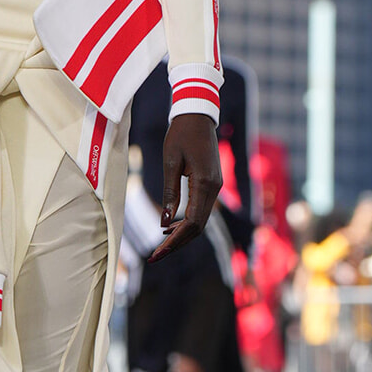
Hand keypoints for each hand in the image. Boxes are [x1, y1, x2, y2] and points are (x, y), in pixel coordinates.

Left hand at [148, 114, 222, 262]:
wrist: (198, 115)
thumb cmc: (180, 134)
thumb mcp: (170, 162)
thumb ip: (169, 193)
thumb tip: (164, 222)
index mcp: (204, 183)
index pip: (192, 222)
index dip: (175, 240)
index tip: (158, 252)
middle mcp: (215, 188)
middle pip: (198, 227)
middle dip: (177, 243)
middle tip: (155, 256)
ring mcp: (216, 187)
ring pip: (201, 221)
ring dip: (182, 235)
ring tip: (160, 245)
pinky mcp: (213, 183)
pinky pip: (201, 210)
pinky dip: (187, 222)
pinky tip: (170, 227)